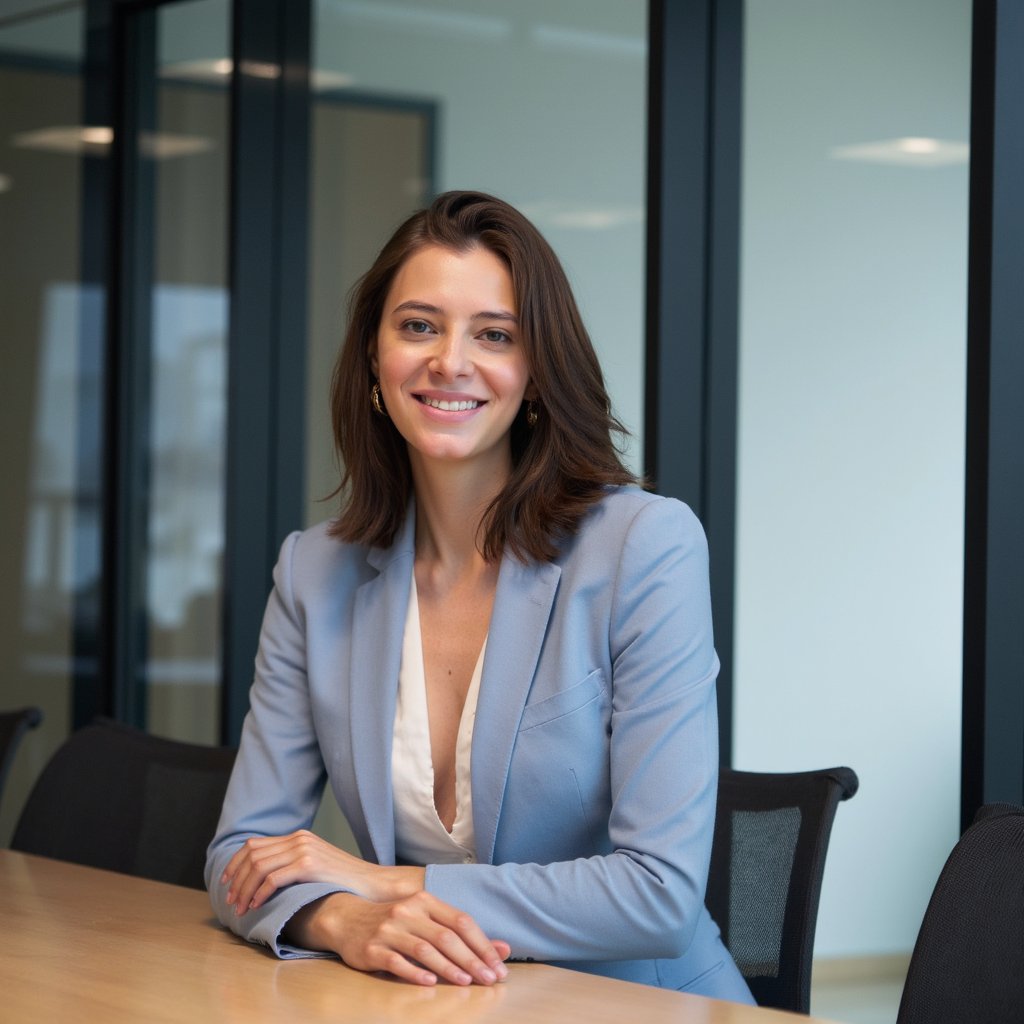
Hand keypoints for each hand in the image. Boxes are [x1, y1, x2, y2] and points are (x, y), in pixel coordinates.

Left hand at [222, 830, 421, 913]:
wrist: (372, 882)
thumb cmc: (345, 881)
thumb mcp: (316, 866)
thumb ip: (294, 864)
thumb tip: (265, 879)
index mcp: (298, 837)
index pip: (254, 845)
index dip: (235, 864)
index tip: (226, 883)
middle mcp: (299, 839)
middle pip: (251, 855)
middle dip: (235, 879)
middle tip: (229, 900)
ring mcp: (304, 850)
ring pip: (258, 867)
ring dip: (243, 889)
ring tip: (240, 908)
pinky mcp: (309, 865)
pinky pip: (273, 879)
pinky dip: (259, 893)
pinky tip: (256, 906)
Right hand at [290, 891, 510, 986]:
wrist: (347, 919)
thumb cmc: (395, 921)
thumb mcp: (426, 919)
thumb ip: (461, 932)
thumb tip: (502, 949)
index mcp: (426, 900)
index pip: (461, 921)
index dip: (482, 944)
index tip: (499, 967)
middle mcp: (409, 910)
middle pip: (446, 936)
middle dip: (472, 960)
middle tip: (490, 980)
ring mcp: (389, 928)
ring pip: (425, 949)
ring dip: (448, 967)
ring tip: (467, 982)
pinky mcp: (372, 948)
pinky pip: (397, 961)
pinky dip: (415, 973)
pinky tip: (430, 983)